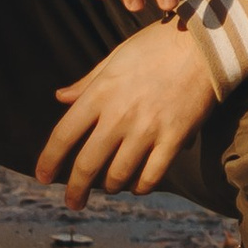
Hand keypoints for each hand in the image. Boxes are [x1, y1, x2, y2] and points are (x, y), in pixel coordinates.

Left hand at [34, 21, 225, 207]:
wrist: (205, 44)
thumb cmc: (157, 45)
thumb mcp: (116, 57)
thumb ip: (87, 82)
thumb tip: (60, 97)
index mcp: (101, 93)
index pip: (63, 135)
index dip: (48, 161)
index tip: (42, 177)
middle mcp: (119, 115)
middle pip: (87, 165)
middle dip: (75, 190)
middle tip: (73, 203)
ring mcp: (147, 129)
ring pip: (118, 176)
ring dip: (110, 187)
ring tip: (109, 188)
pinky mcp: (174, 138)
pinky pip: (151, 176)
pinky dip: (140, 187)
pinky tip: (137, 186)